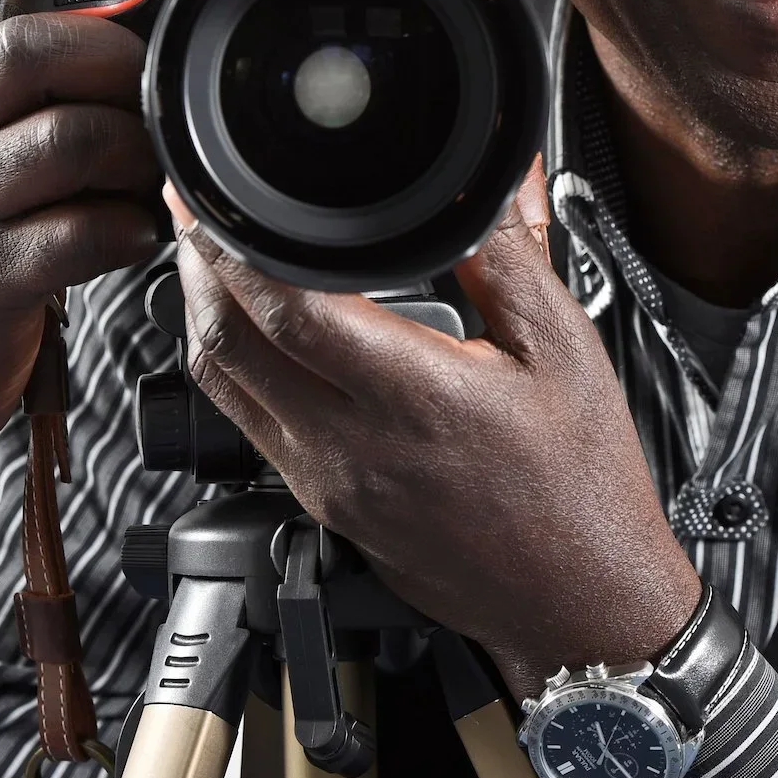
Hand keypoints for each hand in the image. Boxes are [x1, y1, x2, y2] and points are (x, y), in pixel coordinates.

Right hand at [0, 0, 165, 488]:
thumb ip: (3, 88)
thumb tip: (124, 31)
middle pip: (25, 49)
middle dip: (117, 61)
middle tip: (154, 93)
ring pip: (68, 139)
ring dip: (138, 151)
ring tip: (154, 172)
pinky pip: (79, 233)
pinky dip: (131, 229)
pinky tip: (138, 235)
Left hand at [167, 161, 701, 698]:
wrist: (580, 601)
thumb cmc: (582, 489)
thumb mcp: (565, 349)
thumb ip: (512, 254)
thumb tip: (492, 176)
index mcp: (414, 400)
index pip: (287, 310)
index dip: (236, 244)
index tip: (219, 193)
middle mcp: (353, 448)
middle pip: (228, 345)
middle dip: (197, 265)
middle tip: (195, 205)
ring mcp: (329, 483)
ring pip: (225, 386)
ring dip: (203, 314)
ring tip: (210, 254)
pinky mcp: (325, 505)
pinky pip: (249, 423)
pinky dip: (234, 363)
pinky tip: (253, 330)